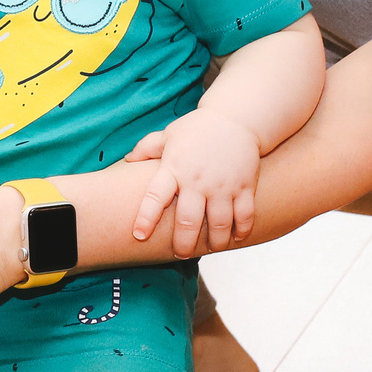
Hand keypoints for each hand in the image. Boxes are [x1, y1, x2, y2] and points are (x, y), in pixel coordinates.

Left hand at [126, 109, 259, 253]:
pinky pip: (245, 216)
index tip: (139, 235)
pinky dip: (241, 231)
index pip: (155, 196)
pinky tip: (235, 237)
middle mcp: (197, 180)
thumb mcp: (169, 134)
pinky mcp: (245, 186)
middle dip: (183, 244)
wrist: (236, 117)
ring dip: (214, 243)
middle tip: (180, 254)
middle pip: (188, 221)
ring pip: (219, 224)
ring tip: (209, 248)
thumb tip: (126, 161)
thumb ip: (146, 148)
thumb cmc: (198, 128)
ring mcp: (223, 184)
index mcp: (174, 168)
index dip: (146, 217)